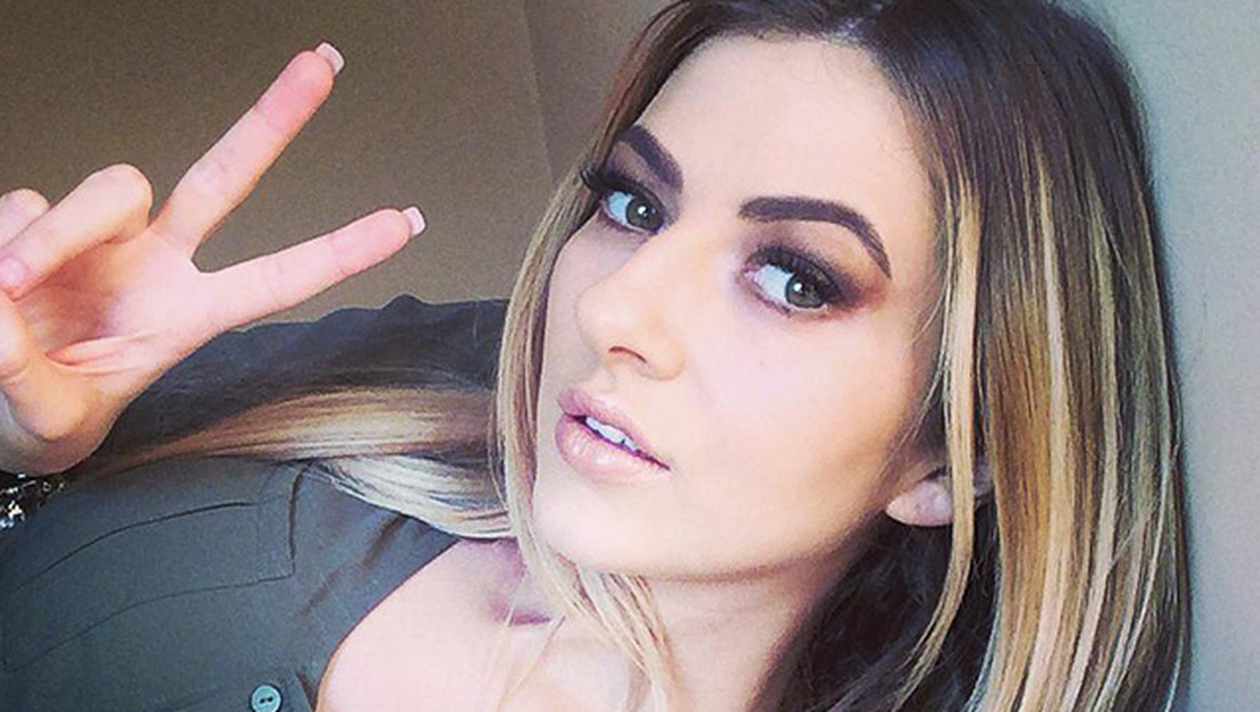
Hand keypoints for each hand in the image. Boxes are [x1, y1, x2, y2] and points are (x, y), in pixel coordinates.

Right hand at [0, 43, 425, 474]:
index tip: (404, 222)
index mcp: (185, 316)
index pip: (274, 280)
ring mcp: (101, 237)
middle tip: (323, 65)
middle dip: (272, 122)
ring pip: (107, 189)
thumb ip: (24, 373)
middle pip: (222, 177)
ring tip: (10, 286)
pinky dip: (3, 242)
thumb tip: (1, 304)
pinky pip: (23, 207)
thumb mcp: (49, 416)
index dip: (338, 253)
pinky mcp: (39, 220)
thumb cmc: (42, 412)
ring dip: (54, 235)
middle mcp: (154, 262)